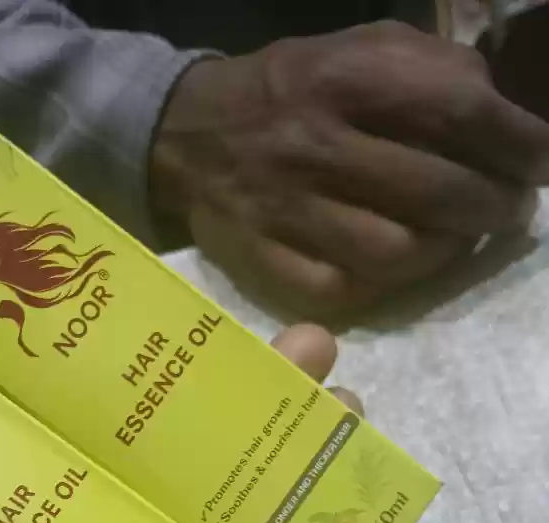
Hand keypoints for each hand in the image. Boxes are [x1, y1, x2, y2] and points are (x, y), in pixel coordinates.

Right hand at [151, 21, 548, 314]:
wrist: (189, 134)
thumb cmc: (295, 90)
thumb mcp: (359, 48)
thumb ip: (431, 69)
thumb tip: (502, 117)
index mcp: (345, 77)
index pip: (457, 114)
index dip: (517, 145)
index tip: (543, 164)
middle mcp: (314, 145)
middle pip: (435, 193)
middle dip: (492, 208)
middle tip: (508, 210)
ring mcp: (284, 211)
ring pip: (394, 254)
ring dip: (444, 253)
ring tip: (456, 239)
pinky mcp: (261, 261)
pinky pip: (340, 294)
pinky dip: (383, 288)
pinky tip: (399, 268)